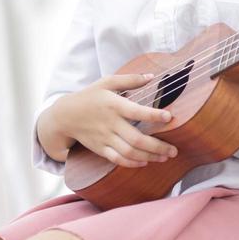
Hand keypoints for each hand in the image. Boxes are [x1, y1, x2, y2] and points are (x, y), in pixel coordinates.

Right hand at [51, 72, 177, 168]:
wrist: (64, 116)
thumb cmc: (90, 96)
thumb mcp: (106, 82)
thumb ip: (130, 79)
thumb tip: (151, 76)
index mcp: (114, 105)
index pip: (137, 111)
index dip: (154, 115)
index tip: (170, 117)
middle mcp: (110, 123)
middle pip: (137, 139)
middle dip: (158, 147)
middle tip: (174, 150)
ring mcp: (105, 138)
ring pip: (129, 152)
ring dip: (149, 157)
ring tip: (165, 158)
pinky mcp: (100, 148)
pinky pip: (117, 160)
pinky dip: (132, 163)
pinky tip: (145, 162)